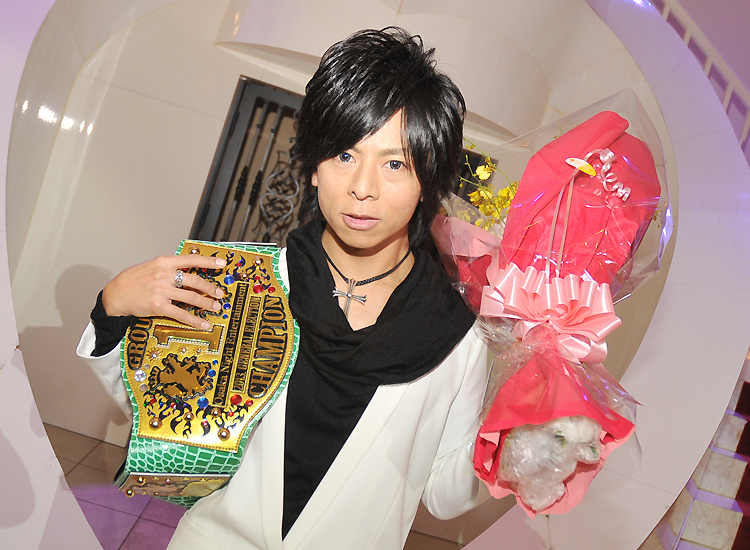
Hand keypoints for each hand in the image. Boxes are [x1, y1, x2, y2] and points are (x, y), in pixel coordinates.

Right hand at [102, 254, 226, 328]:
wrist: (114, 295)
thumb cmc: (131, 280)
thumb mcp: (150, 266)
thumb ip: (168, 267)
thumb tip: (187, 270)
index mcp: (163, 262)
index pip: (190, 259)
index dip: (208, 261)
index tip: (222, 263)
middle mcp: (164, 275)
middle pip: (195, 280)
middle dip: (210, 288)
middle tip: (220, 293)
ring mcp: (161, 290)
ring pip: (191, 297)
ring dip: (206, 303)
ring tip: (215, 307)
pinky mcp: (158, 306)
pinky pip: (181, 314)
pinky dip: (195, 320)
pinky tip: (203, 323)